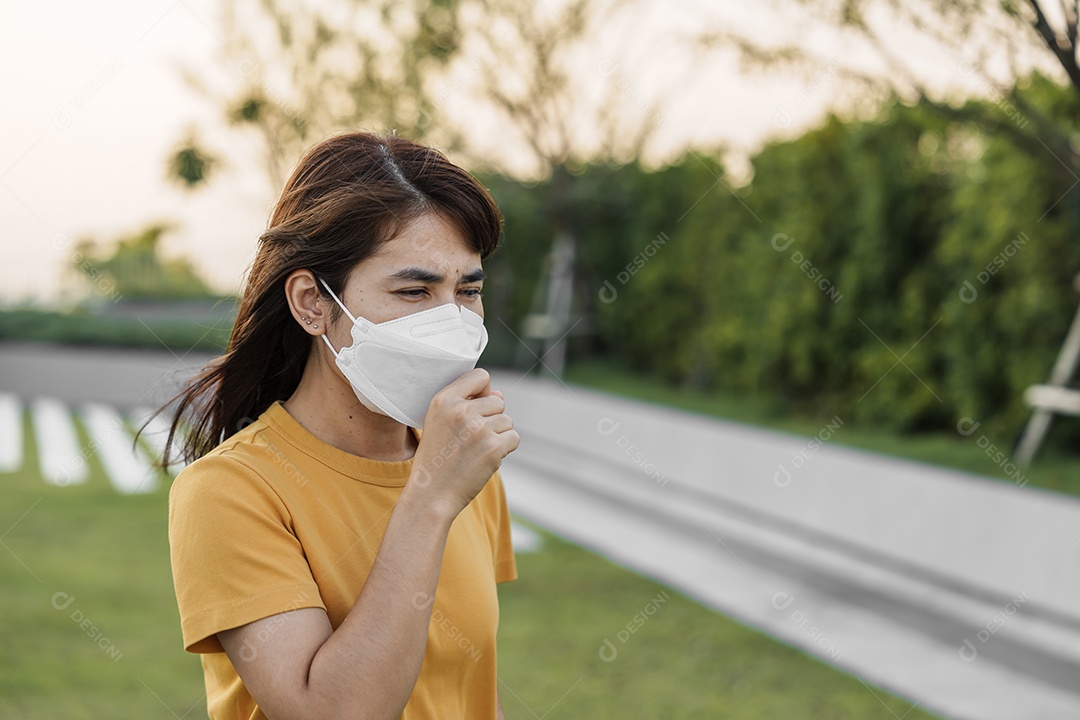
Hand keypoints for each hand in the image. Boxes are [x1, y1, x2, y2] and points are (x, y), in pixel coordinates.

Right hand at [409, 368, 518, 516]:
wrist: (431, 494)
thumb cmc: (437, 459)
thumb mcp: (439, 422)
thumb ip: (467, 403)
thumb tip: (500, 394)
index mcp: (444, 400)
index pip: (480, 376)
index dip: (484, 390)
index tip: (476, 406)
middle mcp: (461, 411)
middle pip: (498, 401)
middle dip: (491, 419)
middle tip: (471, 439)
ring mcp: (478, 429)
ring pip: (507, 421)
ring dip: (498, 435)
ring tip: (476, 450)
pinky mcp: (493, 448)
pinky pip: (514, 438)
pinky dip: (505, 449)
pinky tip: (486, 459)